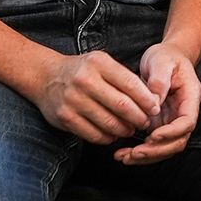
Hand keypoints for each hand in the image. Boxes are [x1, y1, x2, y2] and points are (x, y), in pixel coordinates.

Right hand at [24, 49, 160, 144]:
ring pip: (109, 123)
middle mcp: (85, 80)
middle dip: (139, 118)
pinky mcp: (65, 118)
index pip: (131, 84)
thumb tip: (150, 101)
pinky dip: (107, 138)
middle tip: (145, 122)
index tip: (155, 109)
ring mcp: (73, 100)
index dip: (147, 100)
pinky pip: (93, 134)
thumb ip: (123, 78)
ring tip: (130, 129)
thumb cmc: (81, 71)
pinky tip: (113, 135)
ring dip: (124, 130)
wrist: (46, 77)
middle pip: (122, 106)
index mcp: (98, 63)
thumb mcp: (101, 63)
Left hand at [116, 44, 200, 164]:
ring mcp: (172, 121)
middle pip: (177, 141)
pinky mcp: (159, 124)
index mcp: (190, 97)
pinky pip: (153, 144)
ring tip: (124, 158)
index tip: (153, 136)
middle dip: (156, 151)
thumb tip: (152, 103)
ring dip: (147, 156)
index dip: (172, 132)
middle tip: (134, 154)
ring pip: (165, 147)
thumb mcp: (162, 62)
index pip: (187, 122)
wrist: (166, 57)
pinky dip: (140, 152)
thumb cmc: (166, 57)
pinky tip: (124, 154)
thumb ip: (159, 81)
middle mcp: (183, 113)